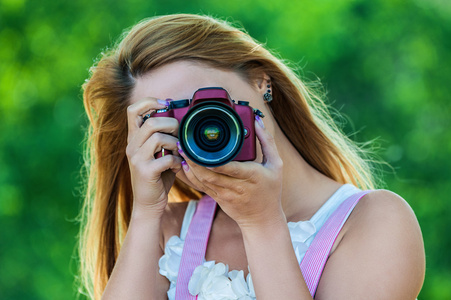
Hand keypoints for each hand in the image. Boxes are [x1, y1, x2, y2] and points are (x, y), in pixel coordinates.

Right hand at [126, 98, 182, 218]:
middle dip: (171, 124)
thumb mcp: (158, 153)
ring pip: (158, 138)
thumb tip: (180, 119)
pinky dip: (177, 160)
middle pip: (151, 121)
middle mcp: (132, 146)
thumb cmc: (158, 176)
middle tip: (180, 134)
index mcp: (134, 138)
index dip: (149, 101)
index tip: (166, 104)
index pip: (132, 110)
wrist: (148, 204)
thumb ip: (164, 137)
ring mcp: (137, 159)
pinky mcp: (145, 172)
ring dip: (175, 143)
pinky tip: (178, 166)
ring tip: (178, 152)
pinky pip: (166, 158)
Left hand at [176, 116, 284, 228]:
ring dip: (190, 167)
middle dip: (195, 160)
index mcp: (251, 176)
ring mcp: (225, 194)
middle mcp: (236, 186)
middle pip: (211, 174)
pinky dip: (190, 177)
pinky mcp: (217, 198)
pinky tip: (184, 165)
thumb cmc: (271, 190)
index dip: (215, 162)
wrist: (262, 219)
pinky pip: (201, 187)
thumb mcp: (276, 165)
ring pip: (203, 181)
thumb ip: (267, 141)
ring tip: (181, 151)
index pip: (230, 168)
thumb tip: (257, 121)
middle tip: (184, 145)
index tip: (202, 150)